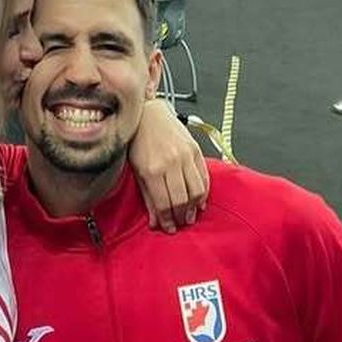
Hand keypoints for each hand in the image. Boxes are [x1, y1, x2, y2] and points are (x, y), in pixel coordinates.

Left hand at [130, 98, 208, 230]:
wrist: (149, 114)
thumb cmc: (138, 140)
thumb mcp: (136, 169)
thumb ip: (147, 196)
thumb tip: (154, 221)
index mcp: (152, 170)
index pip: (163, 204)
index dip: (167, 220)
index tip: (168, 228)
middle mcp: (170, 163)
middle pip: (181, 200)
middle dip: (180, 217)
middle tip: (179, 224)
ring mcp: (185, 156)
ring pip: (196, 191)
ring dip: (193, 208)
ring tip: (189, 215)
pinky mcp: (195, 150)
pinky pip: (204, 177)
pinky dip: (204, 192)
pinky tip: (199, 201)